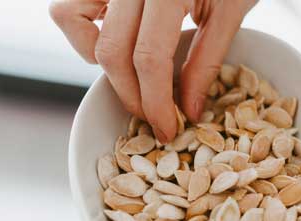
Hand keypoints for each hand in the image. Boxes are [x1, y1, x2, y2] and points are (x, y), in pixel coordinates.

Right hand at [49, 0, 256, 142]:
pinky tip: (120, 43)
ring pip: (71, 19)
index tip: (167, 129)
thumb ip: (206, 61)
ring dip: (99, 59)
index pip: (149, 59)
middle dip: (132, 96)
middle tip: (155, 116)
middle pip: (111, 52)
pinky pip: (69, 5)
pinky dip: (84, 31)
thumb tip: (188, 110)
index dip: (156, 103)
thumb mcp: (231, 12)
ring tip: (135, 74)